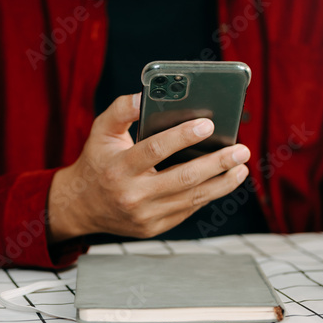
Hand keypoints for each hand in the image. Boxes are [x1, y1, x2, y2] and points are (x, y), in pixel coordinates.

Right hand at [47, 93, 250, 242]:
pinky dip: (209, 194)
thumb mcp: (101, 131)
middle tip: (240, 150)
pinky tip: (223, 180)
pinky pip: (188, 209)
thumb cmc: (97, 162)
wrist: (81, 206)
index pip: (154, 150)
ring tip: (241, 167)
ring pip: (192, 198)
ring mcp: (145, 215)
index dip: (182, 136)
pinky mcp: (155, 228)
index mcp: (118, 168)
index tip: (208, 124)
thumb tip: (145, 94)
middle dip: (216, 163)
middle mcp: (132, 195)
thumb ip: (121, 110)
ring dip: (222, 183)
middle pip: (183, 178)